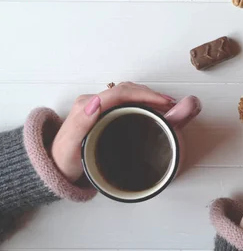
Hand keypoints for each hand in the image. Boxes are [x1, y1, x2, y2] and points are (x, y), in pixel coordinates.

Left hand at [51, 82, 200, 182]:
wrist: (55, 168)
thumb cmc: (63, 159)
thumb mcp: (70, 144)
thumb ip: (81, 122)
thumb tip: (97, 100)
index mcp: (87, 106)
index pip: (121, 93)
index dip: (145, 95)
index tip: (164, 103)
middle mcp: (94, 102)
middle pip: (128, 90)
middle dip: (151, 95)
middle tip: (171, 106)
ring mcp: (99, 107)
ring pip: (129, 94)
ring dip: (149, 97)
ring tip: (167, 107)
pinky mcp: (105, 113)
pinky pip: (128, 102)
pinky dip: (144, 103)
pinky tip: (155, 111)